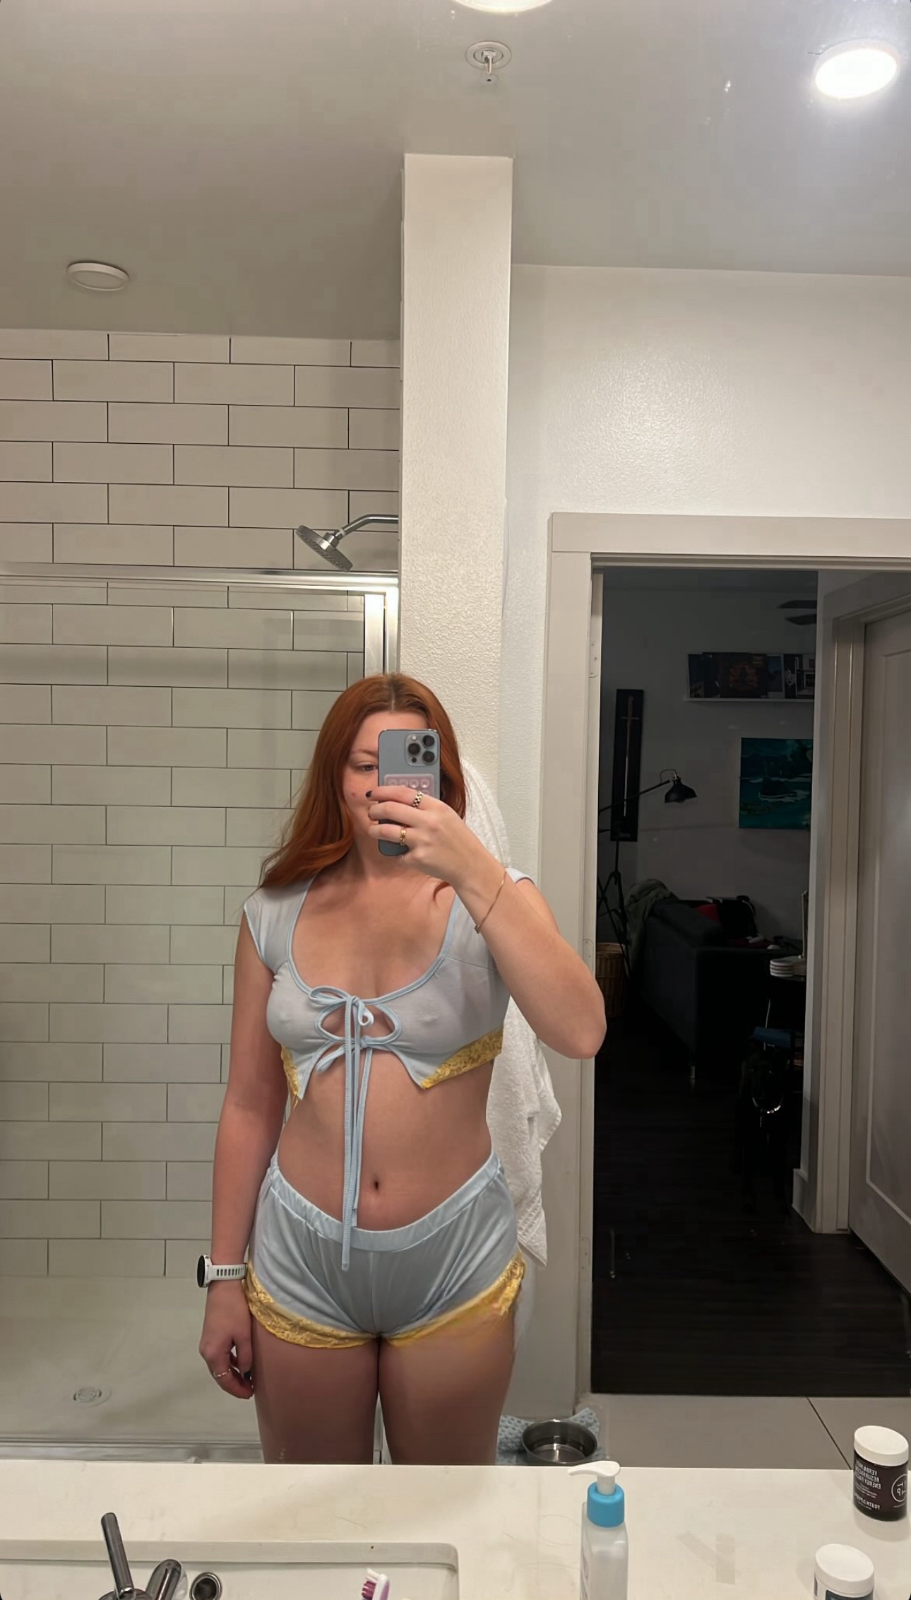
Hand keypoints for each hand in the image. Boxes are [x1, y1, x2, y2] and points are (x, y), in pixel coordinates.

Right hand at [198, 1281, 253, 1400]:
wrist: (224, 1286)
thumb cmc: (235, 1311)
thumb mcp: (244, 1336)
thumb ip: (245, 1357)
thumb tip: (246, 1372)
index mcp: (213, 1354)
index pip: (224, 1380)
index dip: (237, 1390)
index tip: (250, 1394)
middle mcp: (206, 1352)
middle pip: (220, 1375)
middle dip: (234, 1384)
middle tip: (250, 1389)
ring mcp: (206, 1344)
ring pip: (219, 1366)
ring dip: (232, 1374)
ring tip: (248, 1378)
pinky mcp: (210, 1336)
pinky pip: (220, 1356)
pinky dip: (229, 1363)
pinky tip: (240, 1363)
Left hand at [367, 785, 489, 887]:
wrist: (470, 865)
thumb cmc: (459, 840)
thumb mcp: (447, 816)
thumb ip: (426, 808)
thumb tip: (398, 803)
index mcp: (437, 807)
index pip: (403, 792)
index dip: (383, 791)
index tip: (373, 793)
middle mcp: (429, 822)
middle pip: (390, 809)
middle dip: (375, 810)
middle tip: (371, 812)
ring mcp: (422, 841)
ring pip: (387, 831)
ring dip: (375, 830)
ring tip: (374, 831)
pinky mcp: (418, 858)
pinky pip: (398, 854)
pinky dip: (398, 855)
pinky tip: (405, 854)